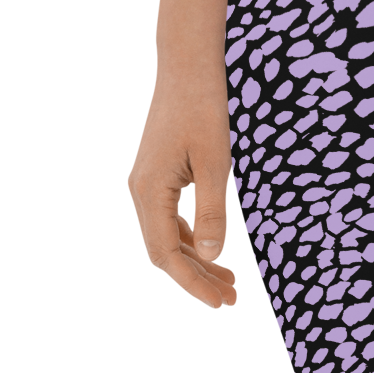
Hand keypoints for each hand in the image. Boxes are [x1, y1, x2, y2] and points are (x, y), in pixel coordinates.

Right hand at [127, 62, 238, 308]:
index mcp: (149, 191)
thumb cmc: (203, 111)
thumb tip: (210, 255)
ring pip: (168, 238)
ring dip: (196, 262)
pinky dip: (192, 241)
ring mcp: (147, 186)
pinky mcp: (158, 179)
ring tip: (230, 283)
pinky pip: (170, 221)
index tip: (219, 302)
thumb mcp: (215, 165)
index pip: (165, 254)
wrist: (187, 70)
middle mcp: (141, 192)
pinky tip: (214, 253)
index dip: (191, 283)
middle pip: (164, 252)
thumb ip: (212, 213)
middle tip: (232, 298)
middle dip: (196, 278)